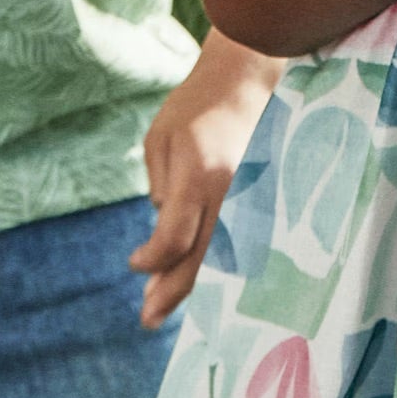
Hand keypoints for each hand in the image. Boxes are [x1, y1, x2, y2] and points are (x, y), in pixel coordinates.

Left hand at [129, 30, 284, 328]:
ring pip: (224, 255)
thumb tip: (164, 224)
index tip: (134, 263)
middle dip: (172, 292)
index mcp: (200, 174)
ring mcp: (252, 194)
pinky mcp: (262, 194)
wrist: (248, 78)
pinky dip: (219, 262)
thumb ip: (159, 185)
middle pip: (202, 258)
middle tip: (148, 320)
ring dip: (196, 283)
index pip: (173, 238)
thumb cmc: (196, 104)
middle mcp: (230, 190)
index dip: (150, 261)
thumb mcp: (161, 138)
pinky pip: (239, 238)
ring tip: (167, 305)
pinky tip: (203, 276)